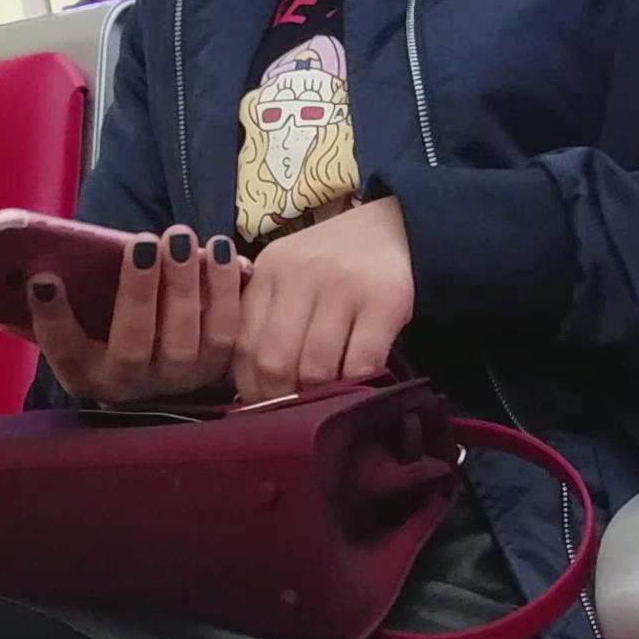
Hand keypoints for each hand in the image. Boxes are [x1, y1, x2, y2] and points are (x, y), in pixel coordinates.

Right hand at [31, 228, 242, 404]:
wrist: (164, 374)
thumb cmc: (108, 337)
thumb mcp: (76, 330)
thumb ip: (51, 311)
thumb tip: (28, 278)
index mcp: (88, 375)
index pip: (64, 353)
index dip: (53, 321)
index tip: (43, 279)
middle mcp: (134, 385)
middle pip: (134, 346)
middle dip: (137, 292)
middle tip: (142, 242)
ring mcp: (180, 378)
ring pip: (187, 338)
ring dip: (185, 284)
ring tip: (179, 238)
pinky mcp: (220, 365)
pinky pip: (227, 328)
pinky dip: (226, 288)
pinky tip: (219, 249)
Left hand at [233, 196, 415, 403]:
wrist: (395, 224)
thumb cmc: (334, 262)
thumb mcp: (289, 277)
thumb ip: (267, 320)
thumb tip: (251, 394)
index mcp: (267, 272)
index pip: (243, 345)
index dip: (250, 388)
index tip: (263, 408)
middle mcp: (299, 275)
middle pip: (274, 361)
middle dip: (283, 399)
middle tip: (296, 414)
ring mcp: (343, 285)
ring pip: (315, 367)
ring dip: (320, 397)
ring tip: (327, 401)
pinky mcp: (384, 300)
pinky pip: (360, 362)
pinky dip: (356, 385)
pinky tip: (358, 385)